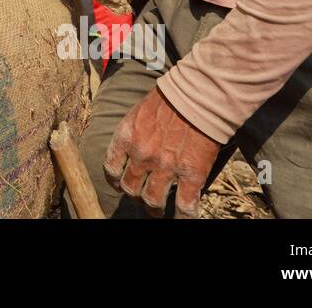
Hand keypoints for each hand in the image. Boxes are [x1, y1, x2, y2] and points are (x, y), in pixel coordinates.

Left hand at [102, 87, 219, 217]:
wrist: (200, 94)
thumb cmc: (171, 97)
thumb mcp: (140, 111)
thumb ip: (134, 133)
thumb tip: (134, 149)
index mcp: (127, 136)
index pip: (111, 167)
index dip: (115, 179)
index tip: (120, 182)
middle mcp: (142, 154)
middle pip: (130, 188)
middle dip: (135, 195)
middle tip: (142, 196)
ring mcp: (165, 167)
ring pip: (152, 201)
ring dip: (154, 208)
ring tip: (158, 210)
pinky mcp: (191, 175)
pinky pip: (184, 205)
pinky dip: (183, 216)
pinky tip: (183, 218)